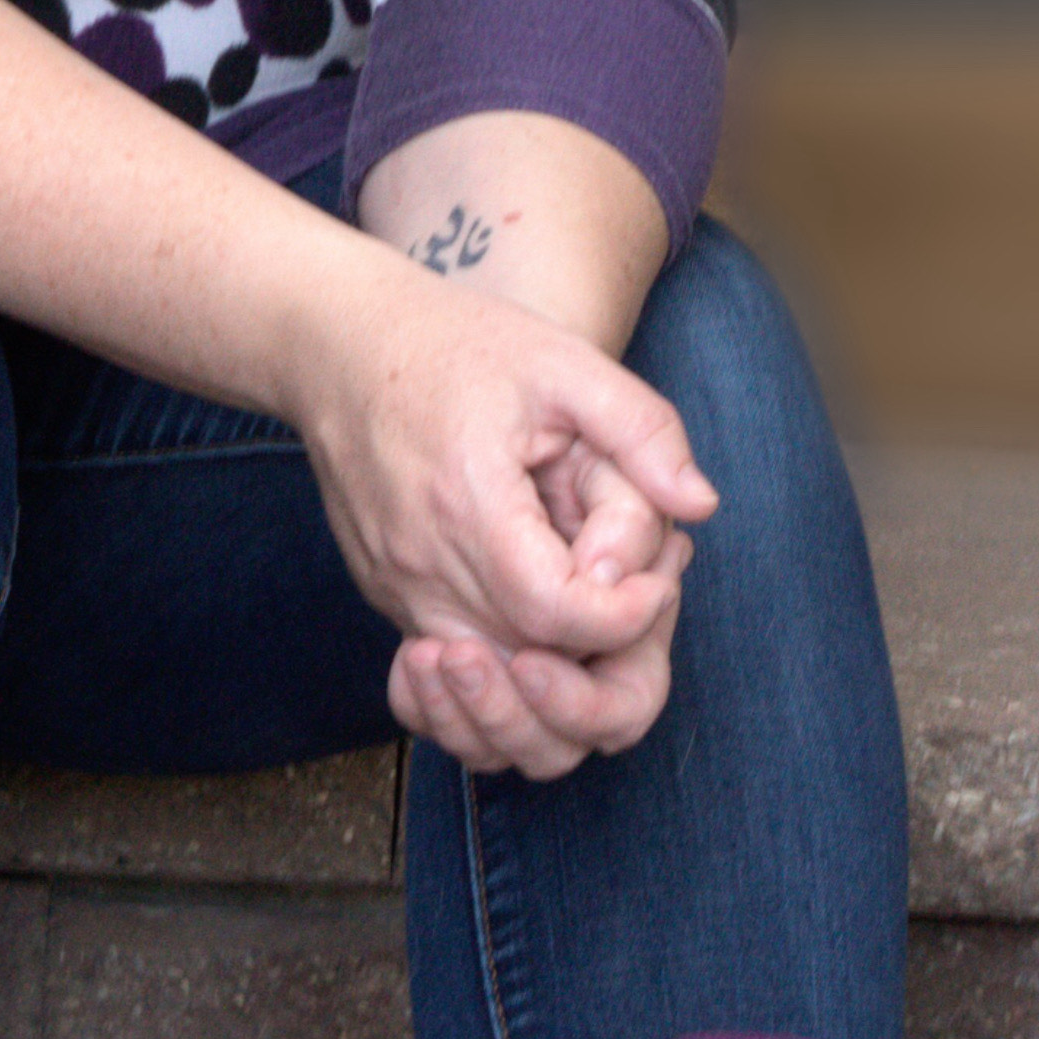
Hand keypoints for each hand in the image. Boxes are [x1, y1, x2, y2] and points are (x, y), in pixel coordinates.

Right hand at [291, 249, 712, 772]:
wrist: (339, 345)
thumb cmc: (455, 345)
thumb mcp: (565, 361)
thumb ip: (642, 430)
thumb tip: (700, 504)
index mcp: (468, 504)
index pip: (556, 616)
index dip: (623, 615)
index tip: (659, 576)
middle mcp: (421, 564)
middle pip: (525, 674)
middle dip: (603, 657)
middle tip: (641, 597)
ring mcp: (396, 590)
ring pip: (487, 694)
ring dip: (555, 681)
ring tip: (601, 616)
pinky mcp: (388, 597)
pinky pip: (452, 673)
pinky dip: (507, 672)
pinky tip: (549, 621)